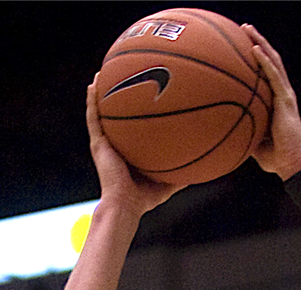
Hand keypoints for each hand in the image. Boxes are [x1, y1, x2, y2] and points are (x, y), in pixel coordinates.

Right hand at [86, 76, 183, 214]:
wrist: (125, 205)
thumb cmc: (145, 198)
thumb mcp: (170, 181)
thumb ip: (184, 172)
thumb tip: (208, 166)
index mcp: (129, 151)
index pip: (132, 128)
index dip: (136, 112)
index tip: (144, 92)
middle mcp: (115, 145)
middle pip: (116, 116)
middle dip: (118, 97)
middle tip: (124, 76)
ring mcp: (105, 143)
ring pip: (100, 112)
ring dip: (100, 93)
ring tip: (103, 73)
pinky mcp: (98, 144)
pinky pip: (93, 118)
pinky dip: (92, 101)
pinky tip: (94, 85)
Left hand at [243, 24, 300, 180]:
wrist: (291, 164)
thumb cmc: (274, 157)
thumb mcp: (252, 140)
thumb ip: (242, 130)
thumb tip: (221, 129)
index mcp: (276, 101)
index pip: (266, 73)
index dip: (256, 57)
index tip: (242, 44)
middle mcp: (282, 93)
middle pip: (270, 61)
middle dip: (257, 42)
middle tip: (243, 28)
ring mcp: (285, 95)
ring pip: (273, 62)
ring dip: (260, 43)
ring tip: (248, 29)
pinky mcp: (286, 100)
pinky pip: (274, 76)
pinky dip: (264, 62)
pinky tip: (254, 49)